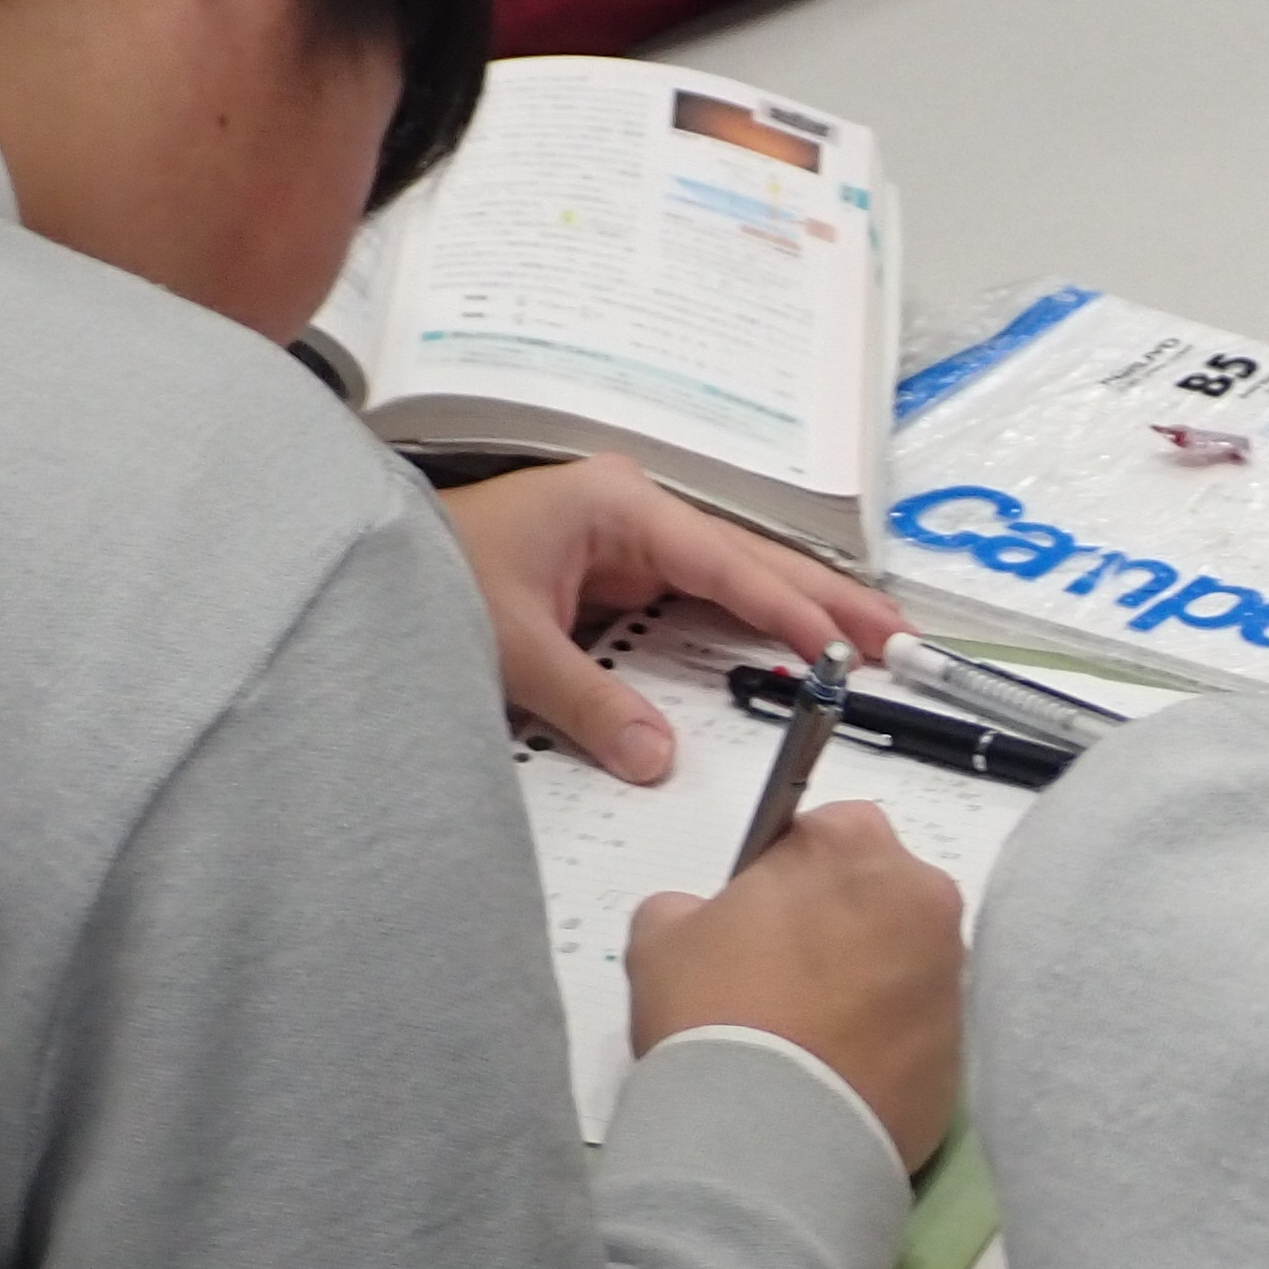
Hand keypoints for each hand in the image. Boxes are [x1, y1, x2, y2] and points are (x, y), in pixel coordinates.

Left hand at [441, 456, 908, 783]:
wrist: (370, 554)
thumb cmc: (432, 570)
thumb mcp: (508, 644)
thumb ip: (585, 701)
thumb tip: (657, 760)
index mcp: (620, 507)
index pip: (725, 562)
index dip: (786, 607)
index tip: (838, 647)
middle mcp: (639, 515)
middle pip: (754, 560)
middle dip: (828, 600)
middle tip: (899, 639)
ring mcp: (637, 543)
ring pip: (741, 578)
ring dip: (806, 610)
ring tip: (876, 643)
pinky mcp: (627, 575)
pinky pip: (708, 600)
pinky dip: (758, 622)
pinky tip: (801, 646)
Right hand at [627, 806, 964, 1168]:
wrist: (771, 1134)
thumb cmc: (714, 1011)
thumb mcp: (661, 937)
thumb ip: (689, 906)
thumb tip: (702, 919)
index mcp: (854, 843)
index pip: (823, 835)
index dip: (786, 878)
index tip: (758, 925)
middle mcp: (923, 895)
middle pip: (876, 896)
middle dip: (839, 926)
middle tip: (782, 982)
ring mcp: (953, 972)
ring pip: (903, 961)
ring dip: (867, 984)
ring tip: (810, 1037)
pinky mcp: (964, 1045)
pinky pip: (918, 1027)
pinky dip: (888, 1041)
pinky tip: (839, 1074)